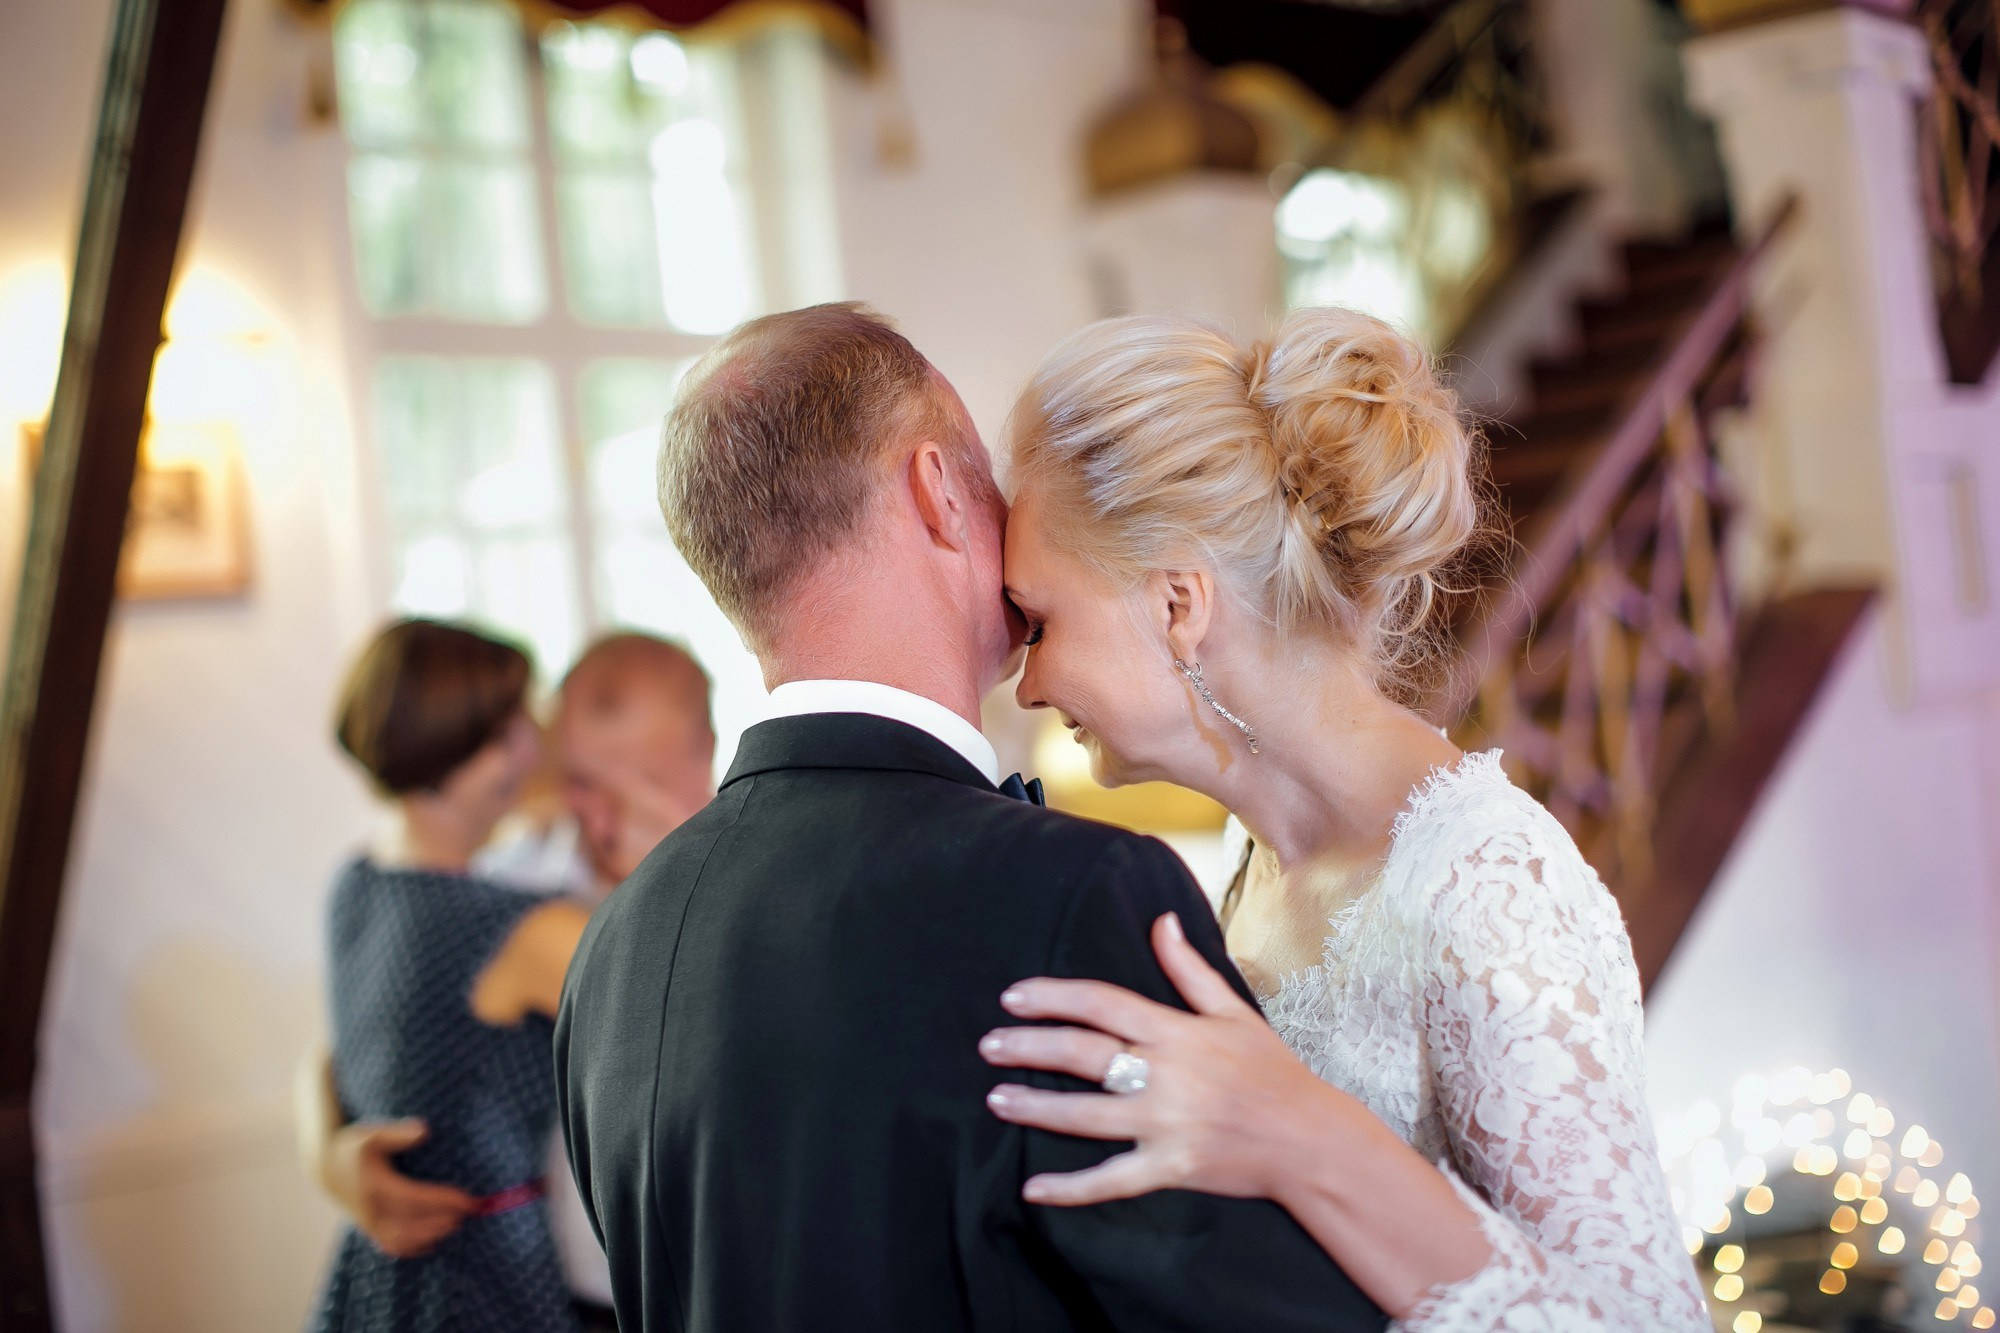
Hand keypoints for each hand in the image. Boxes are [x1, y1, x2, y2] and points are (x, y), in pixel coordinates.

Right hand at [320, 1119, 476, 1257]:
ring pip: (401, 1239)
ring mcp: (369, 1222)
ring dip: (430, 1235)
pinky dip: (413, 1247)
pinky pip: (391, 1246)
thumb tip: (425, 1131)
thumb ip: (397, 1133)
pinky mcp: (369, 1228)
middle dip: (442, 1220)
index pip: (413, 1197)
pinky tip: (433, 1241)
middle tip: (470, 1212)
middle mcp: (370, 1208)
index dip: (441, 1201)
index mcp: (374, 1184)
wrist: (326, 1167)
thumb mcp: (371, 1134)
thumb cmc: (353, 1147)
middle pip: (410, 1223)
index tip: (467, 1199)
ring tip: (455, 1224)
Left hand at [979, 911, 1351, 1207]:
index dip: (1054, 996)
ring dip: (1036, 1106)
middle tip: (989, 1045)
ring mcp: (1167, 1124)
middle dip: (1029, 1047)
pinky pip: (1112, 1181)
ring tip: (997, 1098)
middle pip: (1083, 1053)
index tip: (1013, 997)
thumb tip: (1161, 921)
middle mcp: (1167, 1075)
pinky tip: (1033, 1188)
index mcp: (1177, 1032)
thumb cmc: (1272, 1072)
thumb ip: (1190, 970)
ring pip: (1087, 1115)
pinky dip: (1071, 1187)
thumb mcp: (1233, 1012)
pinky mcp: (1172, 1169)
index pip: (1103, 1003)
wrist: (1311, 1138)